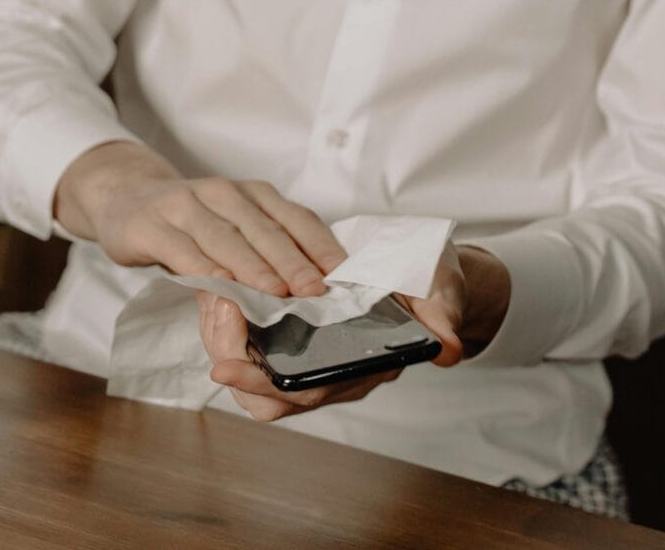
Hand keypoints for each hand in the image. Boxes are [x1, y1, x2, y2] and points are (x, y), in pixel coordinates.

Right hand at [54, 142, 346, 295]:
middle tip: (316, 291)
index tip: (344, 276)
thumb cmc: (191, 221)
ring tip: (277, 293)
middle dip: (293, 261)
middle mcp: (223, 193)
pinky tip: (222, 288)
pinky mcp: (150, 225)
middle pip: (265, 229)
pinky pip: (182, 249)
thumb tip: (316, 288)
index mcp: (252, 194)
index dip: (321, 247)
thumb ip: (266, 249)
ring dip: (253, 267)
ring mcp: (184, 205)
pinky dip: (204, 269)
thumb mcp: (233, 226)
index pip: (296, 218)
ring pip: (226, 238)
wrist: (123, 196)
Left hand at [198, 242, 510, 419]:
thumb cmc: (427, 284)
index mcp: (360, 368)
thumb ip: (441, 316)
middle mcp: (328, 372)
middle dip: (228, 354)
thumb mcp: (439, 290)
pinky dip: (227, 317)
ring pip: (248, 366)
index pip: (305, 393)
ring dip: (221, 334)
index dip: (262, 385)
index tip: (226, 366)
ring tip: (217, 292)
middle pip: (262, 391)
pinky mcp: (288, 334)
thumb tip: (447, 348)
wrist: (423, 272)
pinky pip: (246, 339)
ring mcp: (306, 356)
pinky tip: (222, 286)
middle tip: (217, 308)